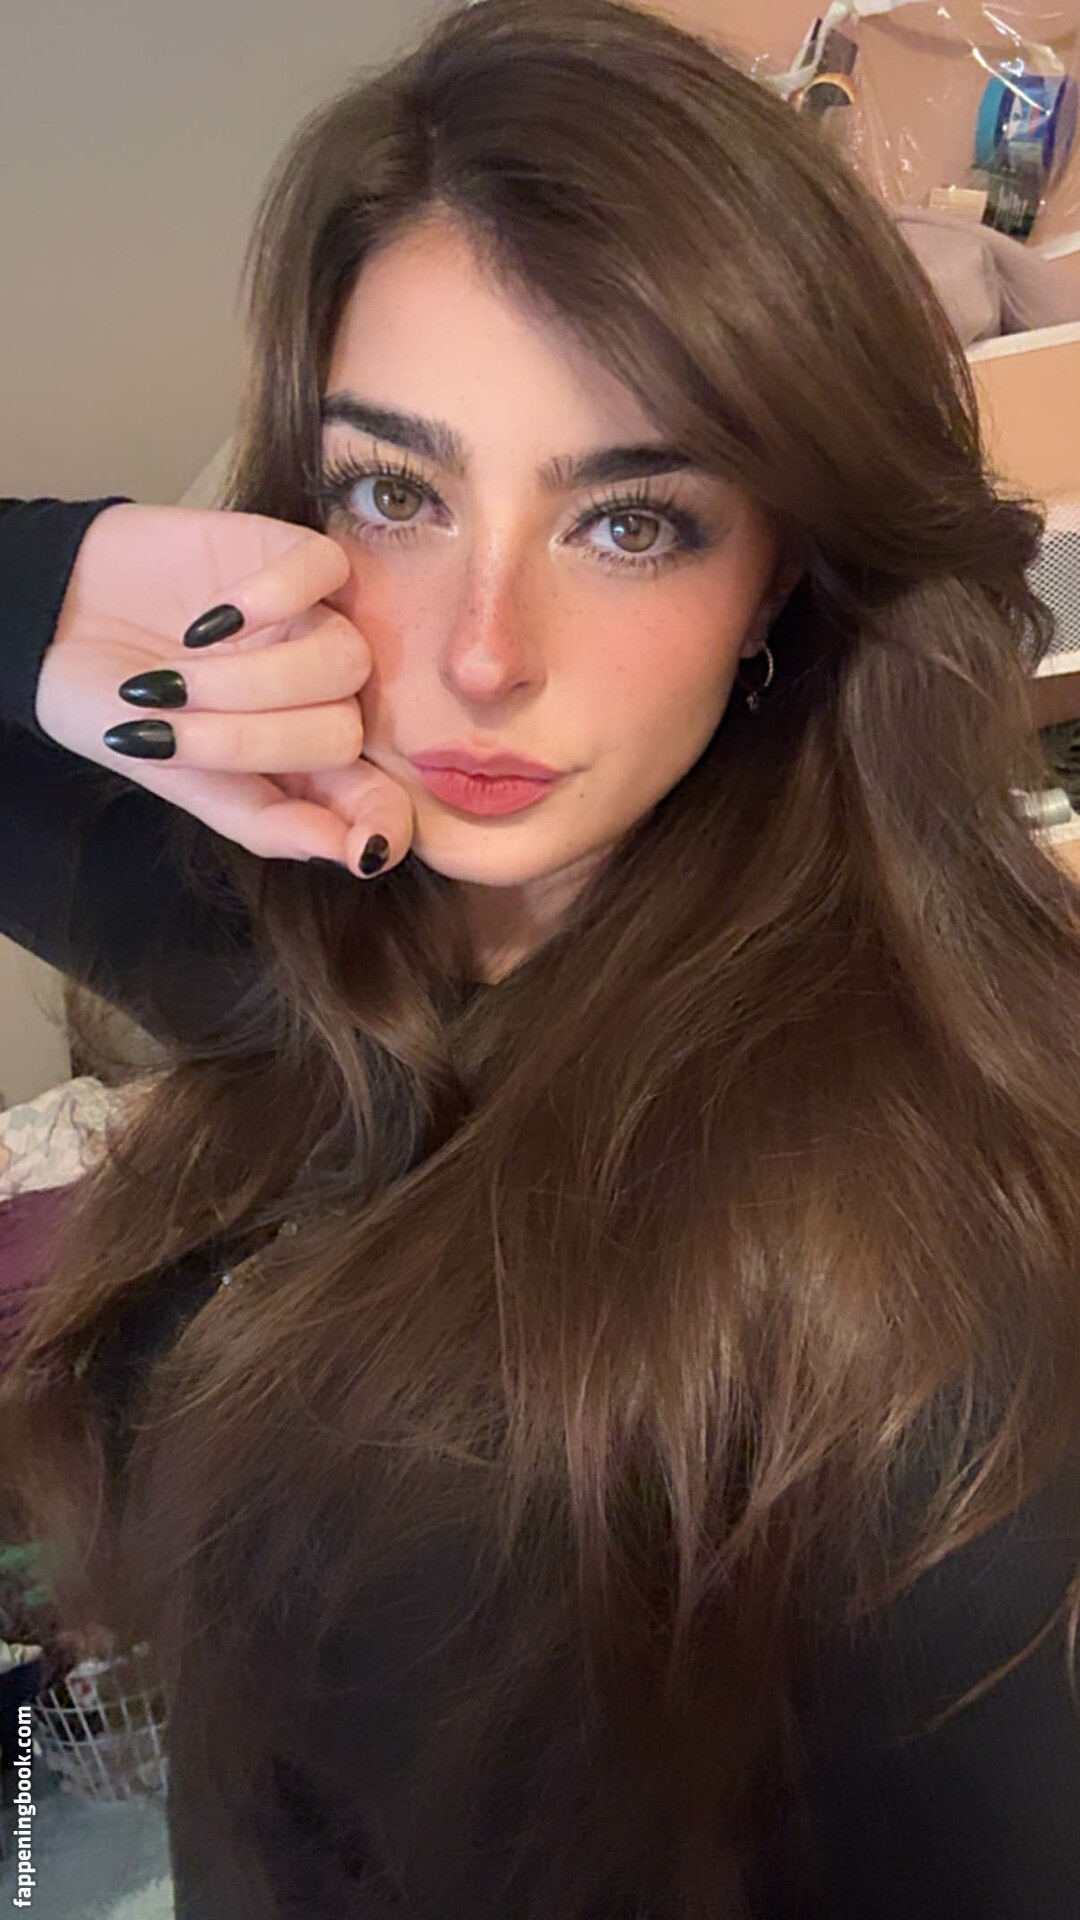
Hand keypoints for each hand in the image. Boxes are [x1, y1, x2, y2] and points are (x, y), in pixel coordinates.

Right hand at [34, 501, 414, 873]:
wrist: (53, 620)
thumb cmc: (117, 707)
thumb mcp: (176, 778)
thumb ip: (263, 819)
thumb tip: (353, 853)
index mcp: (306, 766)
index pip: (382, 800)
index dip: (384, 821)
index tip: (362, 844)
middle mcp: (324, 697)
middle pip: (344, 732)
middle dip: (254, 741)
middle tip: (171, 727)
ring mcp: (315, 623)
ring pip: (343, 660)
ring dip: (251, 679)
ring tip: (177, 675)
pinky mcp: (294, 556)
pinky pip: (326, 573)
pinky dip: (270, 599)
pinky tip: (210, 622)